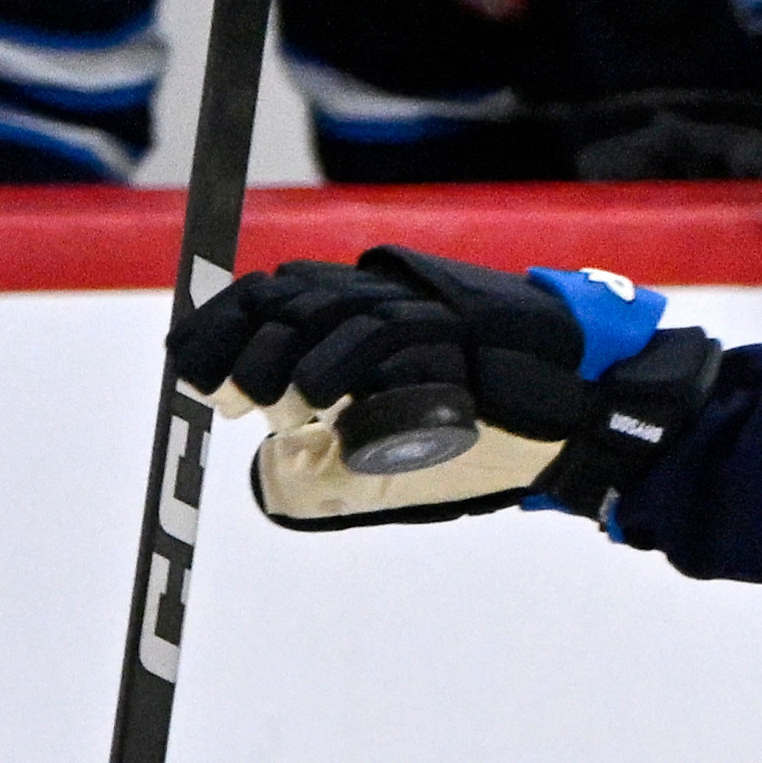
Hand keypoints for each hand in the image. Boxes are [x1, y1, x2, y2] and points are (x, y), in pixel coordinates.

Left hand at [168, 245, 720, 526]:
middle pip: (288, 298)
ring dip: (282, 356)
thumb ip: (335, 450)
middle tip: (216, 395)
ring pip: (330, 311)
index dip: (222, 324)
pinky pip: (388, 337)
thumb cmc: (484, 438)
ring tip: (261, 402)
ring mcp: (423, 314)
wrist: (577, 416)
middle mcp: (388, 302)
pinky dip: (343, 367)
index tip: (184, 365)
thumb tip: (273, 464)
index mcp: (365, 314)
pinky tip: (314, 403)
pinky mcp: (455, 334)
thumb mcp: (392, 452)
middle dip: (240, 341)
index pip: (273, 297)